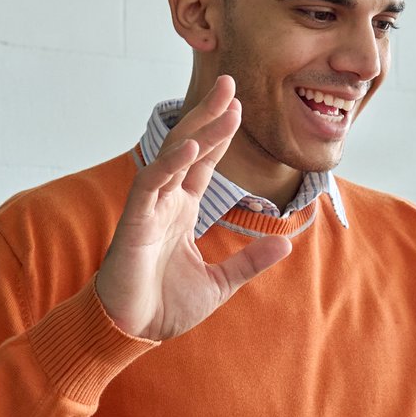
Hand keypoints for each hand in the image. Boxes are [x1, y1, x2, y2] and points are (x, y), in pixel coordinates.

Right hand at [93, 76, 292, 338]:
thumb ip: (249, 261)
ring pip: (173, 157)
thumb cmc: (162, 307)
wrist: (128, 333)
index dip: (220, 135)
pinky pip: (151, 184)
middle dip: (209, 115)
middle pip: (188, 147)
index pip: (203, 163)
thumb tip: (287, 244)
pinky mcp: (135, 222)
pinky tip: (190, 145)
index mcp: (181, 211)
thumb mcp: (219, 283)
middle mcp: (164, 202)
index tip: (239, 106)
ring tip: (222, 104)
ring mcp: (148, 208)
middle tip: (230, 83)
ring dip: (198, 129)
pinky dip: (170, 163)